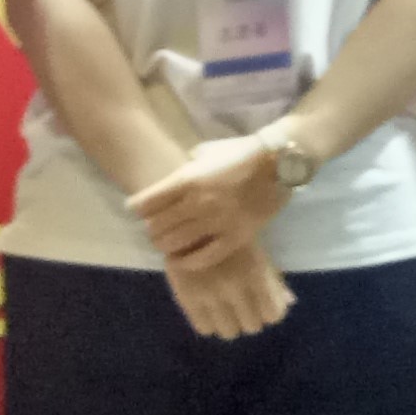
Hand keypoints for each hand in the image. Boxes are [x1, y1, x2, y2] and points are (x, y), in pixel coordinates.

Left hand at [129, 135, 285, 271]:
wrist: (279, 164)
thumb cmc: (240, 154)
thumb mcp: (205, 152)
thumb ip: (185, 169)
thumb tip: (172, 185)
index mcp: (188, 179)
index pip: (145, 203)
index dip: (136, 209)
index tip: (138, 210)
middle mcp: (198, 203)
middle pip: (156, 227)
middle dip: (151, 229)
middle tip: (154, 229)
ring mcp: (217, 223)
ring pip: (175, 244)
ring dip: (165, 246)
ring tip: (167, 243)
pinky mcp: (234, 238)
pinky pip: (203, 258)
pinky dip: (186, 262)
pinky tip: (181, 260)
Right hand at [165, 239, 292, 340]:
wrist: (189, 224)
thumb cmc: (230, 239)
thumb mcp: (257, 253)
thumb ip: (274, 279)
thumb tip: (288, 303)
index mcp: (255, 273)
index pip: (272, 314)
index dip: (268, 312)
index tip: (262, 306)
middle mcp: (234, 287)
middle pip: (252, 326)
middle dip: (249, 318)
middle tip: (242, 307)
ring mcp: (209, 295)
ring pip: (229, 332)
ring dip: (230, 324)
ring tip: (224, 311)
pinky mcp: (187, 298)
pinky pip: (204, 329)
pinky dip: (209, 324)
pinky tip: (208, 311)